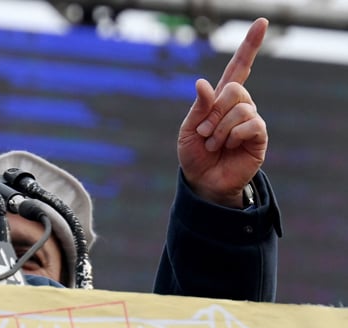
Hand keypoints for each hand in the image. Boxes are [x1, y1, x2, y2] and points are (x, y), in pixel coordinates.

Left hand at [178, 18, 268, 207]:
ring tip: (213, 143)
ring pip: (241, 108)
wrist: (202, 181)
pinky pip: (252, 124)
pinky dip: (234, 135)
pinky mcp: (259, 137)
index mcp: (220, 99)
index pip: (239, 67)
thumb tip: (203, 83)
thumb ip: (198, 107)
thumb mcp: (188, 129)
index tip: (261, 23)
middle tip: (204, 132)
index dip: (249, 46)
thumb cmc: (194, 154)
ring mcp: (251, 121)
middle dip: (214, 112)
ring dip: (220, 128)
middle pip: (235, 88)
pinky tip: (229, 146)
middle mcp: (239, 106)